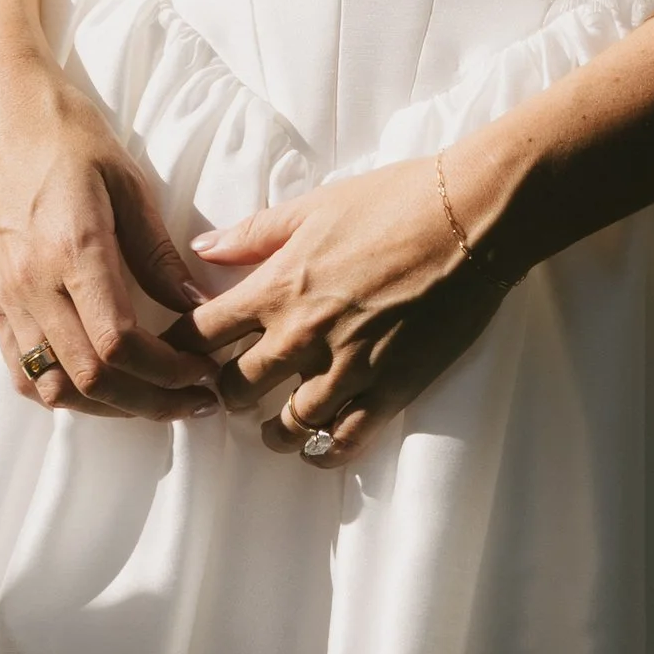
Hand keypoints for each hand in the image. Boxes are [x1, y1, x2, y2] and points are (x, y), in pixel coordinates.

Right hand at [0, 36, 221, 420]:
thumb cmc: (64, 132)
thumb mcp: (127, 180)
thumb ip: (157, 251)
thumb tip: (194, 303)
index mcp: (73, 249)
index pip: (120, 345)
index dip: (167, 372)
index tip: (202, 371)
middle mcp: (33, 283)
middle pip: (91, 379)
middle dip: (149, 401)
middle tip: (192, 399)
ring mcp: (7, 296)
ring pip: (54, 386)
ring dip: (108, 406)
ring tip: (152, 399)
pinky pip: (23, 369)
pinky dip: (63, 392)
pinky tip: (98, 386)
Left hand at [186, 148, 507, 466]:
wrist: (470, 219)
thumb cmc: (394, 201)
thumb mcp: (313, 207)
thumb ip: (252, 234)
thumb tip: (201, 247)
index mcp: (277, 287)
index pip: (201, 334)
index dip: (183, 348)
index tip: (184, 354)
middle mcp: (302, 336)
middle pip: (236, 388)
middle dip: (226, 392)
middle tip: (233, 390)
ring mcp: (347, 369)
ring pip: (287, 426)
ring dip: (272, 431)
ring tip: (274, 429)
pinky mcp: (390, 390)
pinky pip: (344, 441)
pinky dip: (324, 452)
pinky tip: (318, 449)